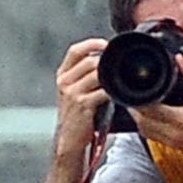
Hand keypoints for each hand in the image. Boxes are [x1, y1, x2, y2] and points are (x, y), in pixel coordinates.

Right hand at [53, 37, 108, 160]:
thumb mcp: (74, 92)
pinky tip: (119, 95)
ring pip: (97, 73)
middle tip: (120, 67)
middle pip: (90, 60)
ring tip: (120, 82)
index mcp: (62, 75)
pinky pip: (103, 91)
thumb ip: (85, 76)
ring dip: (112, 77)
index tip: (106, 43)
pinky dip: (114, 91)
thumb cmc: (77, 115)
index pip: (75, 51)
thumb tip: (107, 61)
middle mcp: (64, 82)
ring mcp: (72, 93)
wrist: (69, 139)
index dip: (91, 43)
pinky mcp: (83, 104)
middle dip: (107, 62)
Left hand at [127, 56, 182, 156]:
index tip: (136, 88)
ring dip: (138, 118)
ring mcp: (169, 141)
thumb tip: (182, 60)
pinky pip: (149, 136)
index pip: (149, 108)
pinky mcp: (169, 145)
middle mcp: (171, 131)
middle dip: (135, 107)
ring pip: (143, 129)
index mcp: (178, 119)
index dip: (139, 98)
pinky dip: (145, 126)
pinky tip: (147, 118)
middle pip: (141, 120)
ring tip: (139, 105)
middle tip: (135, 95)